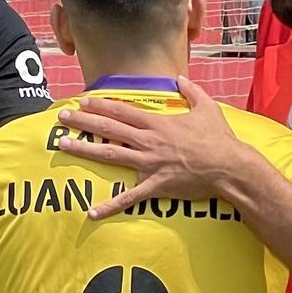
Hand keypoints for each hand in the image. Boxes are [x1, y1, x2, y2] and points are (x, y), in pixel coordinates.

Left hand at [54, 77, 256, 218]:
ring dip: (84, 149)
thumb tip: (180, 79)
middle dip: (83, 121)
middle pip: (109, 128)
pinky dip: (110, 206)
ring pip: (110, 154)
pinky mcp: (155, 185)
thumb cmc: (219, 138)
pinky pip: (129, 198)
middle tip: (62, 117)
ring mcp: (149, 163)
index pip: (122, 111)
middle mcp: (148, 141)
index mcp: (158, 124)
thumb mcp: (207, 107)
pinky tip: (91, 213)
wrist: (229, 167)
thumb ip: (191, 91)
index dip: (101, 105)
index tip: (83, 101)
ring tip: (62, 145)